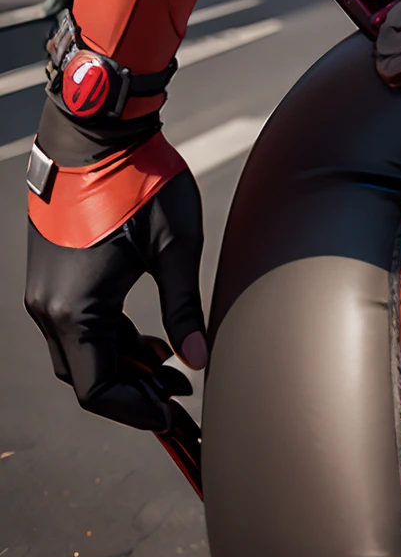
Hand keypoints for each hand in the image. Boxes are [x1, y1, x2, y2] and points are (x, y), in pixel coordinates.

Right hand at [25, 156, 207, 432]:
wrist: (95, 138)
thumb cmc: (140, 184)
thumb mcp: (175, 246)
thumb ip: (184, 308)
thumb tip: (200, 359)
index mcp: (75, 309)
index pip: (97, 389)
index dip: (136, 411)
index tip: (174, 418)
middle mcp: (48, 309)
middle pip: (85, 376)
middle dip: (132, 395)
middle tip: (180, 397)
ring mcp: (45, 292)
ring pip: (81, 352)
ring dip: (122, 367)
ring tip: (173, 370)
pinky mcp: (52, 277)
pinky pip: (77, 326)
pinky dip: (110, 340)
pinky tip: (149, 340)